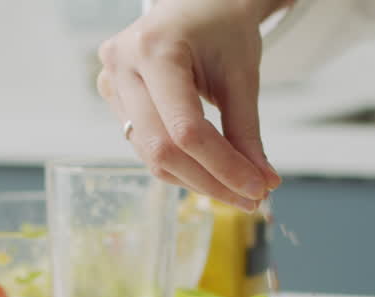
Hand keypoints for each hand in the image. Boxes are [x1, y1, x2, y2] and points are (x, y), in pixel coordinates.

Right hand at [97, 0, 284, 211]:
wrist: (196, 4)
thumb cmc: (221, 27)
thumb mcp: (241, 76)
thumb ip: (247, 132)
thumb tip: (263, 183)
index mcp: (154, 49)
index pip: (186, 130)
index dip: (223, 167)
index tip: (258, 190)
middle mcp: (122, 65)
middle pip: (162, 148)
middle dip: (209, 181)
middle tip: (250, 199)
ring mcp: (111, 82)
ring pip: (151, 155)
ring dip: (195, 180)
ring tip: (235, 189)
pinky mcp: (113, 98)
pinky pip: (145, 147)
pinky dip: (180, 166)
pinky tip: (209, 172)